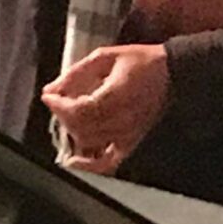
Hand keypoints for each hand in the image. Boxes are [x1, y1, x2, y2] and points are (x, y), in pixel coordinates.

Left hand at [42, 42, 171, 173]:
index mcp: (117, 96)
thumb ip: (76, 73)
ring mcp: (128, 134)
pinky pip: (108, 163)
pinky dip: (90, 166)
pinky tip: (75, 161)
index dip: (58, 106)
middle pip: (80, 127)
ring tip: (70, 118)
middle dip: (63, 115)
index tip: (49, 97)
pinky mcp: (132, 143)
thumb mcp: (106, 57)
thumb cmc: (143, 63)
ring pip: (88, 143)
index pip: (78, 110)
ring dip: (72, 131)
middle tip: (60, 102)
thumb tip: (51, 89)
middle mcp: (122, 119)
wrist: (173, 74)